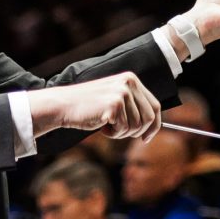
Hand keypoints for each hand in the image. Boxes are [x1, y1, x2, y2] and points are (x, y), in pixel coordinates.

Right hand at [33, 72, 158, 139]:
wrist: (64, 105)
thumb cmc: (89, 106)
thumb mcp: (115, 99)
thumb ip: (133, 106)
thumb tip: (153, 125)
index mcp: (132, 80)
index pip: (155, 106)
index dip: (154, 125)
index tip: (146, 138)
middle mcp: (129, 83)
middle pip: (149, 118)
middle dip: (137, 132)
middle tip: (120, 133)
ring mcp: (122, 93)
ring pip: (136, 126)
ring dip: (121, 133)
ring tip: (106, 125)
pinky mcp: (114, 105)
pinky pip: (123, 129)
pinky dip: (113, 134)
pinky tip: (101, 125)